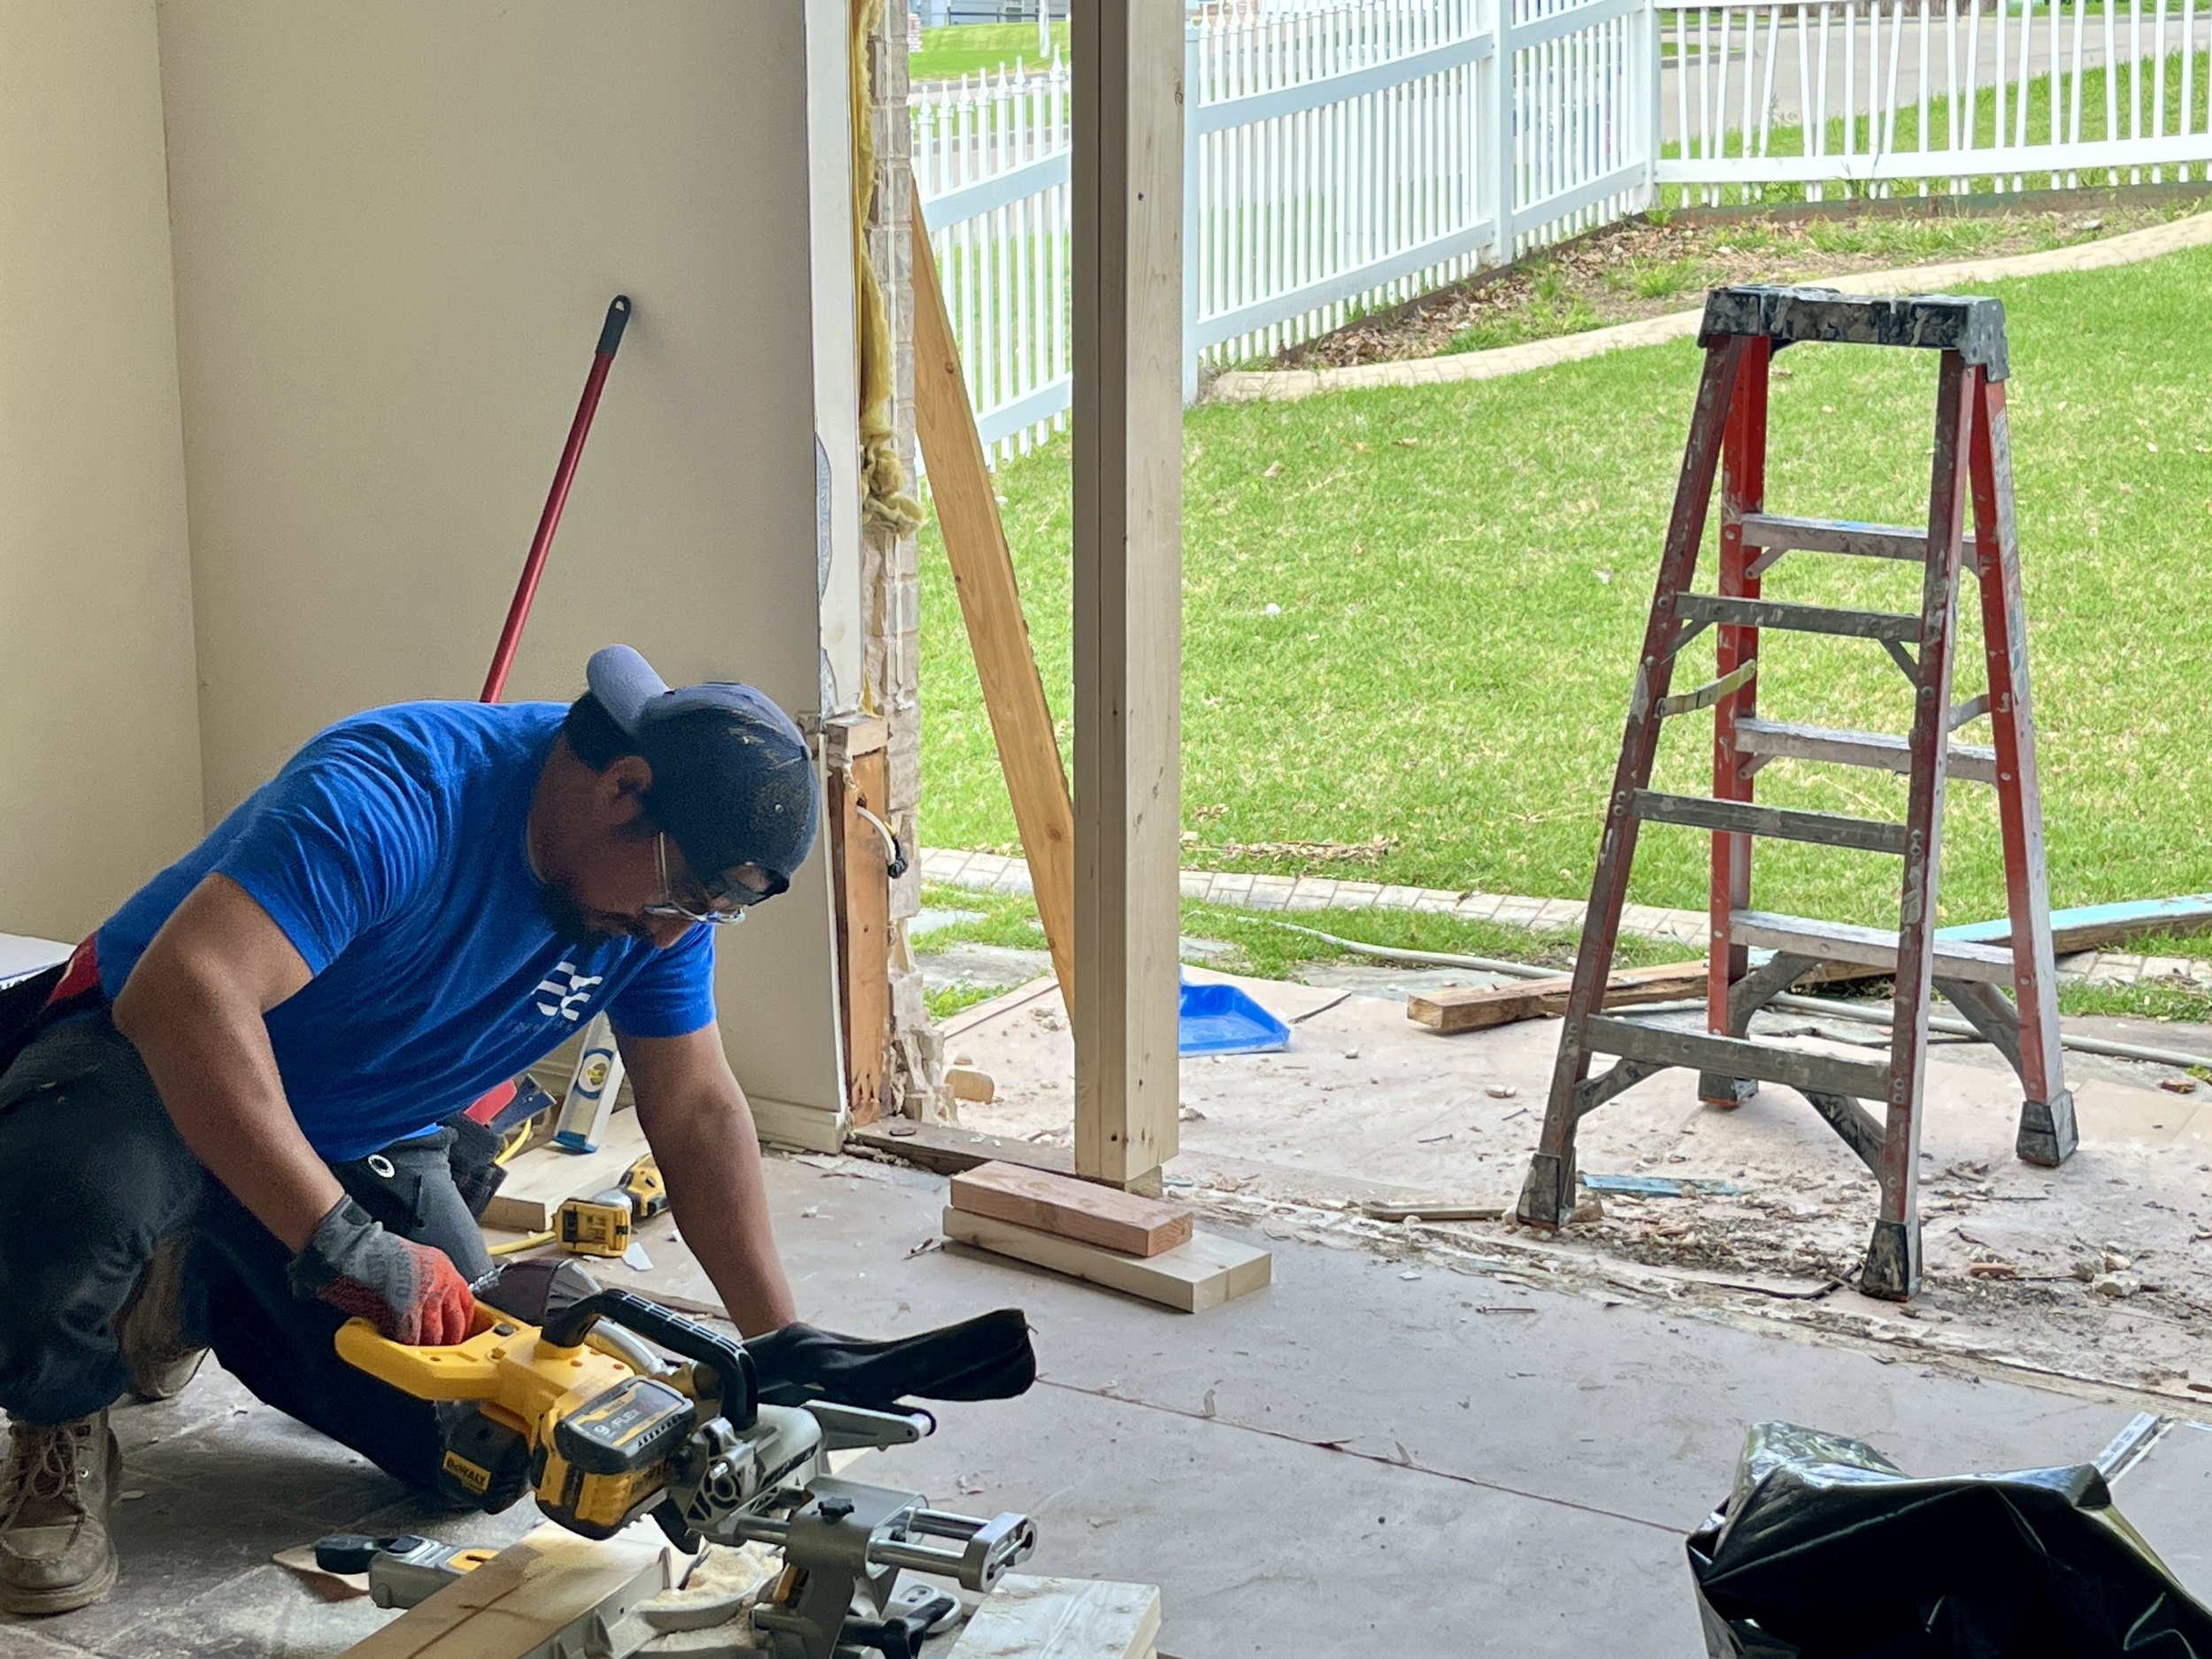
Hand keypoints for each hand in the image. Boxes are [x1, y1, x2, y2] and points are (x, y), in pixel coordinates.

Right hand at [286, 1198, 475, 1344]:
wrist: (358, 1247)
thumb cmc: (378, 1252)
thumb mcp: (416, 1258)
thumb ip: (429, 1279)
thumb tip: (432, 1306)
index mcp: (444, 1267)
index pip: (467, 1302)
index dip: (464, 1322)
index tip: (460, 1332)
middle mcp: (441, 1281)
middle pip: (455, 1322)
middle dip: (449, 1340)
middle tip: (443, 1350)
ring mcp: (425, 1296)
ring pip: (435, 1334)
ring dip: (427, 1347)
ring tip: (420, 1353)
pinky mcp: (406, 1309)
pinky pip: (411, 1337)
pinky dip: (406, 1347)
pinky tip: (401, 1348)